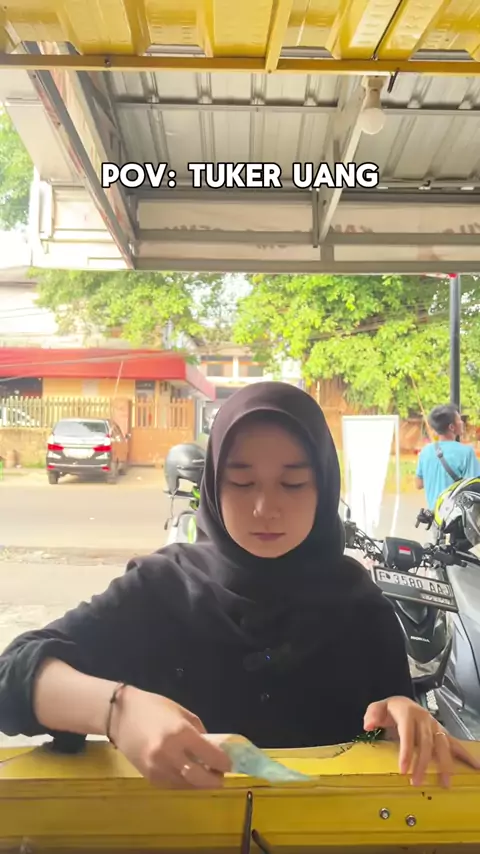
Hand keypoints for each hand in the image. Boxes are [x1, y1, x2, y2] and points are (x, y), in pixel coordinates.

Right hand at [110, 686, 230, 788]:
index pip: (210, 756)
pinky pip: (173, 785)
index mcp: (180, 733)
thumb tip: (212, 749)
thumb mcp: (181, 713)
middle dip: (215, 779)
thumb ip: (199, 732)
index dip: (223, 762)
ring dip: (200, 783)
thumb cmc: (153, 708)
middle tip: (220, 775)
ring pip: (187, 785)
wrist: (120, 716)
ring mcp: (158, 768)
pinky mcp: (149, 777)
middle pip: (200, 778)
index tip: (229, 763)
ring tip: (206, 775)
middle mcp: (170, 754)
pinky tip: (189, 775)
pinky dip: (185, 783)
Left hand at [364, 696, 479, 787]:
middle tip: (417, 782)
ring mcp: (435, 726)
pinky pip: (455, 744)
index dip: (406, 751)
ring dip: (444, 764)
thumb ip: (372, 715)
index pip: (407, 733)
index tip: (403, 769)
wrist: (403, 703)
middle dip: (422, 764)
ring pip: (442, 745)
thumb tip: (368, 725)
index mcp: (408, 713)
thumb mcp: (377, 709)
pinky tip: (476, 766)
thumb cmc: (390, 710)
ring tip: (445, 783)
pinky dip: (466, 756)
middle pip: (425, 743)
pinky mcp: (442, 733)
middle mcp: (424, 719)